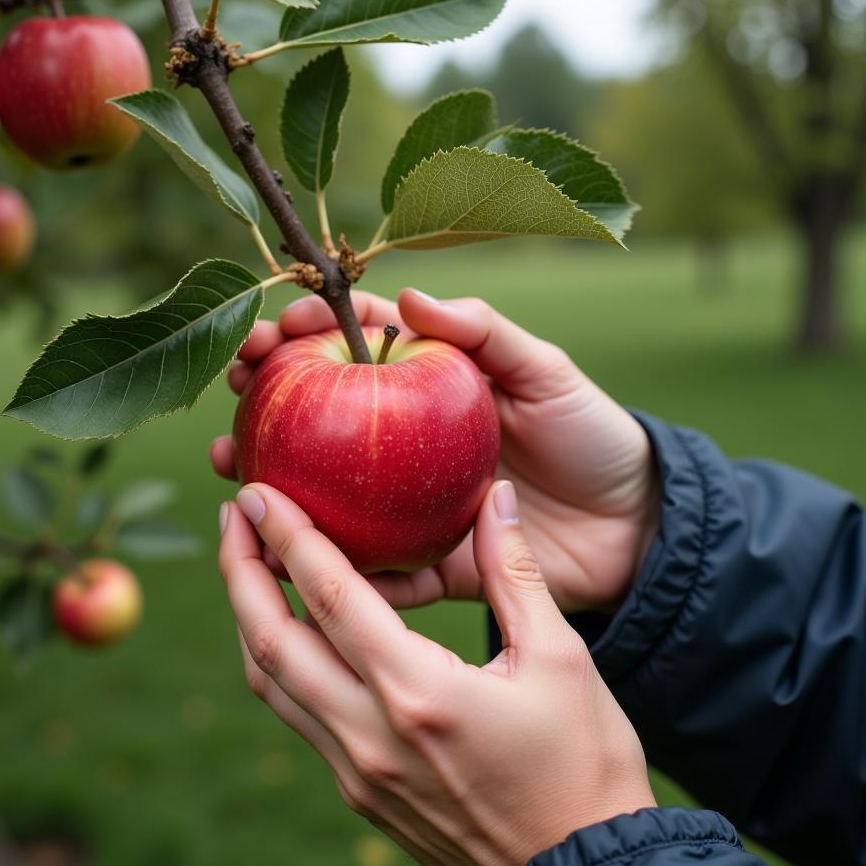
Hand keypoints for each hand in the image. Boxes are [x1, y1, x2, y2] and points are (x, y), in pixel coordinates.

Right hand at [212, 289, 658, 612]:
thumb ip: (483, 333)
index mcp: (431, 386)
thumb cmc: (590, 435)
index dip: (308, 328)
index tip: (273, 327)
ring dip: (273, 479)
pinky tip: (282, 549)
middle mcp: (406, 444)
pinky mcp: (424, 560)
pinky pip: (371, 565)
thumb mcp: (545, 370)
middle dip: (269, 399)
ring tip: (233, 466)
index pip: (356, 343)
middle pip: (322, 416)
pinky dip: (328, 562)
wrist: (633, 527)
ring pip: (326, 491)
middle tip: (232, 389)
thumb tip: (406, 300)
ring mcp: (407, 504)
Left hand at [218, 479, 655, 865]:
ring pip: (271, 681)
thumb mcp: (561, 659)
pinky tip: (295, 630)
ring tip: (250, 565)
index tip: (258, 493)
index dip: (288, 535)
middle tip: (234, 515)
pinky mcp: (359, 791)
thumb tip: (498, 495)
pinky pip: (296, 713)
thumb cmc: (585, 766)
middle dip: (240, 570)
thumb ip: (514, 570)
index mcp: (420, 692)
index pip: (331, 595)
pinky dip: (280, 661)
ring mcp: (357, 770)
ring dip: (250, 617)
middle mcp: (371, 734)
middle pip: (271, 639)